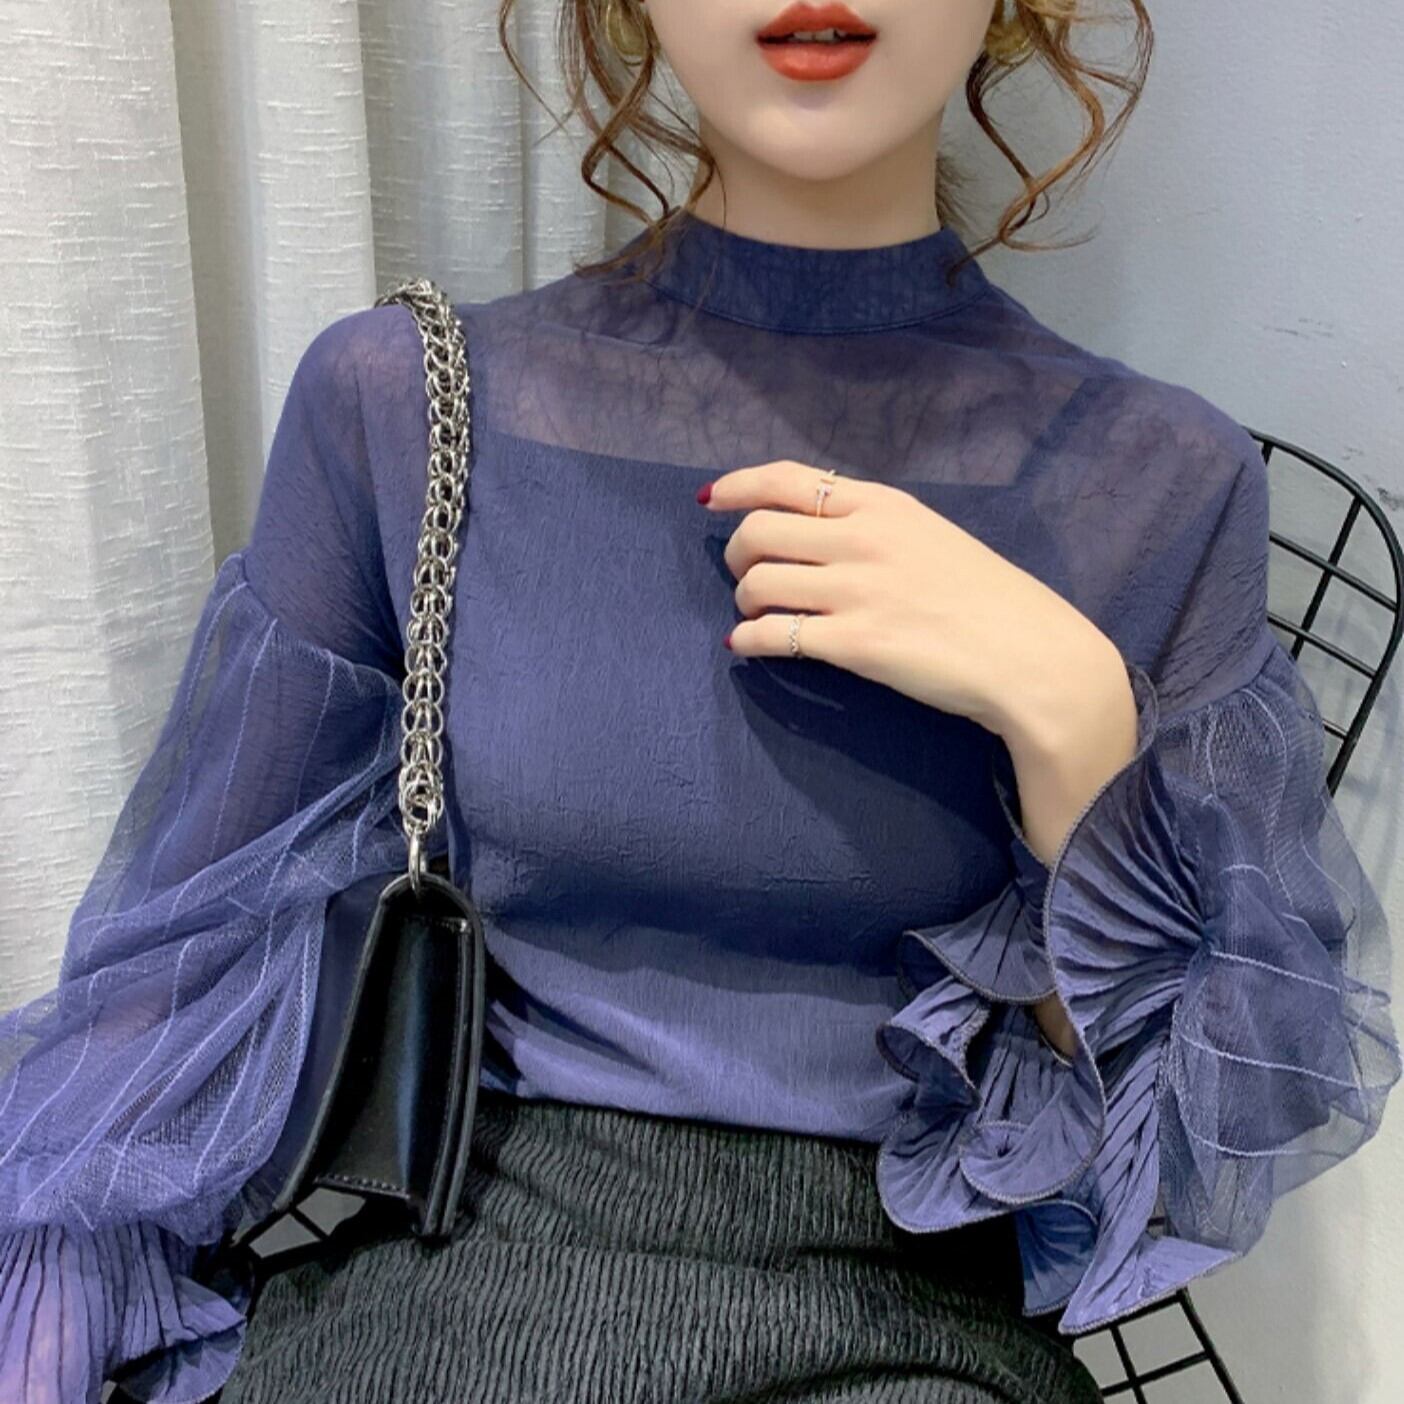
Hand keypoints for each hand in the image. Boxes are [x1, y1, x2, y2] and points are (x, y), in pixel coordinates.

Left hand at [703, 459, 1137, 1066]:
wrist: (1031, 658)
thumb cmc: (988, 601)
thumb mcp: (932, 537)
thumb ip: (875, 527)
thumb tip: (815, 533)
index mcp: (883, 504)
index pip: (787, 478)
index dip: (737, 486)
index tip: (711, 500)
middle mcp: (863, 537)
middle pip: (759, 529)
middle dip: (737, 553)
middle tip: (745, 574)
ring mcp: (857, 590)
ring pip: (758, 581)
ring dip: (744, 599)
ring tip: (757, 614)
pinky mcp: (855, 643)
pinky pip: (774, 634)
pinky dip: (749, 641)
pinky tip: (748, 647)